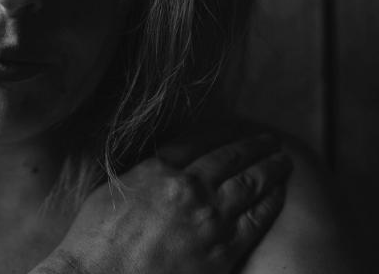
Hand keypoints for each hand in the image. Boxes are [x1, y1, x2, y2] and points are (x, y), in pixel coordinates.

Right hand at [35, 133, 291, 273]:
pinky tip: (279, 194)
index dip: (223, 131)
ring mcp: (208, 219)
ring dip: (270, 168)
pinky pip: (256, 220)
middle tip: (271, 140)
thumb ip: (142, 173)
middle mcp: (187, 188)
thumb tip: (159, 164)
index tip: (237, 126)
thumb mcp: (110, 191)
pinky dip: (271, 202)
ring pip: (250, 184)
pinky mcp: (223, 251)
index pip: (199, 139)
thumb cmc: (95, 242)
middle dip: (255, 146)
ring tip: (283, 161)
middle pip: (231, 158)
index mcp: (157, 169)